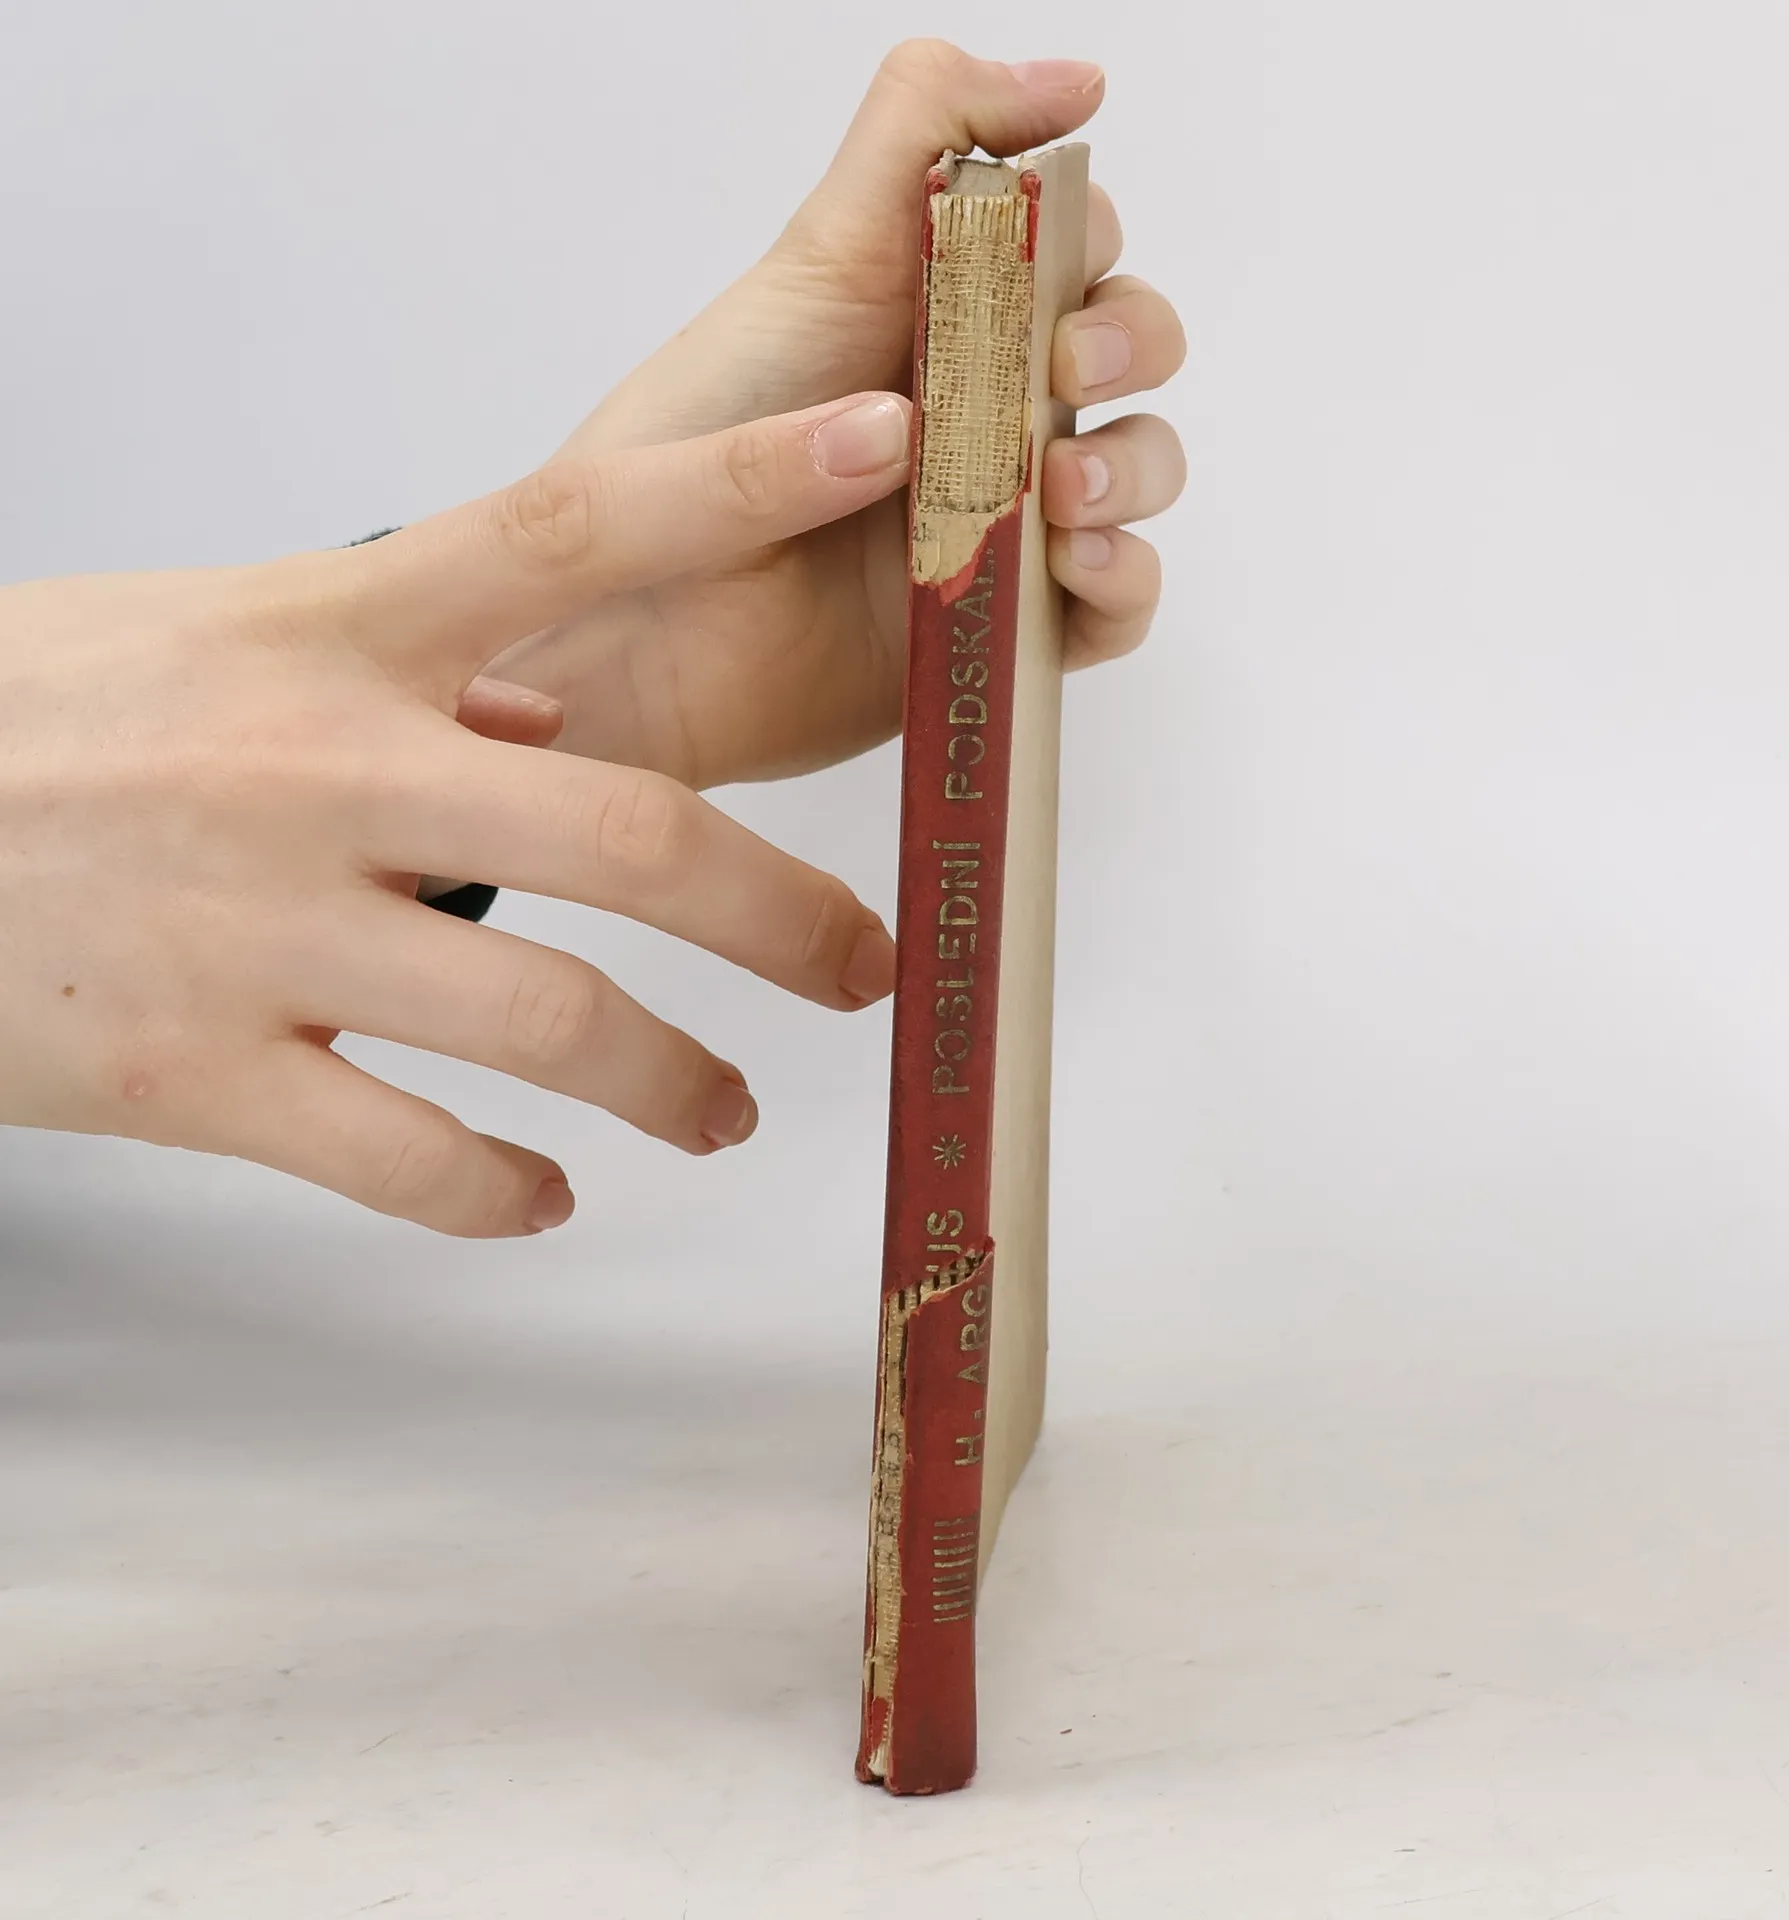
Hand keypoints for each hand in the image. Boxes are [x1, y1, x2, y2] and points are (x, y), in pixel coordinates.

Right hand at [0, 394, 914, 1234]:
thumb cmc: (30, 727)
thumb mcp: (212, 639)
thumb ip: (398, 670)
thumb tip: (548, 718)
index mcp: (329, 632)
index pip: (573, 529)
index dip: (739, 482)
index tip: (882, 444)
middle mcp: (316, 768)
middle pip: (630, 833)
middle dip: (784, 916)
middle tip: (866, 967)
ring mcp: (259, 928)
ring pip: (550, 1024)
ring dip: (675, 1083)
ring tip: (727, 1112)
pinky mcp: (194, 1071)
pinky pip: (404, 1159)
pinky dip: (502, 1192)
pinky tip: (544, 1195)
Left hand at [484, 41, 1187, 788]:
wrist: (631, 649)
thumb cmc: (682, 454)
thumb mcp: (802, 270)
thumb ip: (914, 142)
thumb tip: (1072, 80)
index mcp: (936, 315)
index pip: (1066, 246)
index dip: (1082, 241)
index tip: (1053, 258)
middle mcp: (982, 414)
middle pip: (1126, 349)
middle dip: (1127, 344)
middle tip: (1067, 371)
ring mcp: (1001, 525)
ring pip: (1138, 470)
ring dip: (1134, 468)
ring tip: (1061, 495)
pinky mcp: (1005, 634)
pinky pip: (1113, 604)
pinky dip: (1122, 581)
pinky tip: (1070, 571)